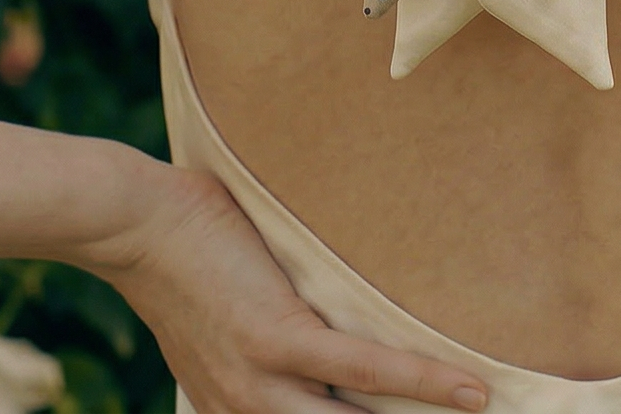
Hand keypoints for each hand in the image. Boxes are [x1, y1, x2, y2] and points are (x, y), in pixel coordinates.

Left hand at [92, 162, 490, 413]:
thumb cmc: (179, 255)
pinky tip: (467, 390)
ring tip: (483, 413)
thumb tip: (302, 330)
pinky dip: (421, 380)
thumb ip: (253, 352)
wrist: (137, 225)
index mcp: (235, 411)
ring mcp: (264, 381)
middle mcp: (249, 410)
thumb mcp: (212, 330)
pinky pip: (365, 368)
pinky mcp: (279, 339)